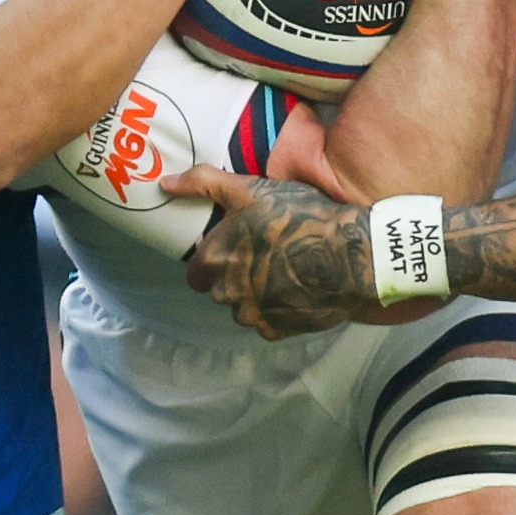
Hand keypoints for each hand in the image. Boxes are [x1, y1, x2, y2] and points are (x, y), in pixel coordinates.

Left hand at [164, 162, 384, 337]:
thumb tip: (165, 184)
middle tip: (265, 257)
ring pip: (244, 308)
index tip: (237, 250)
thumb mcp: (250, 189)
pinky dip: (278, 311)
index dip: (216, 260)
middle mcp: (227, 292)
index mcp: (215, 259)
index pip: (197, 272)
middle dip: (236, 278)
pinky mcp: (277, 330)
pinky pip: (268, 324)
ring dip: (257, 296)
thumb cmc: (299, 217)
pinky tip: (297, 290)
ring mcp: (252, 314)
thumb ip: (203, 183)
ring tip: (285, 272)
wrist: (350, 255)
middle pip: (221, 290)